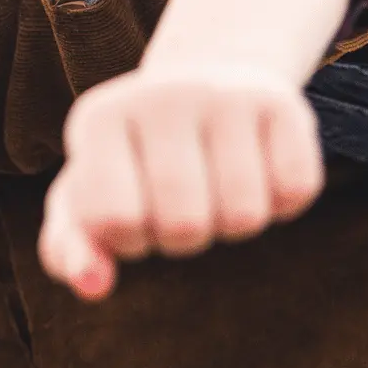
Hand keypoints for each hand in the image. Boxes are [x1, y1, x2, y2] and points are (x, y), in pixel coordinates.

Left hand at [37, 63, 323, 300]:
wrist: (203, 81)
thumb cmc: (136, 161)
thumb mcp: (88, 198)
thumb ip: (71, 247)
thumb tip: (93, 286)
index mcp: (99, 120)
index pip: (114, 222)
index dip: (129, 238)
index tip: (132, 210)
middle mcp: (160, 96)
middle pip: (184, 225)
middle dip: (183, 236)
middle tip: (179, 198)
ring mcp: (224, 94)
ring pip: (243, 216)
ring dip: (232, 223)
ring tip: (215, 183)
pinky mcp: (282, 102)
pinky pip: (295, 191)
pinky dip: (281, 202)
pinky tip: (258, 168)